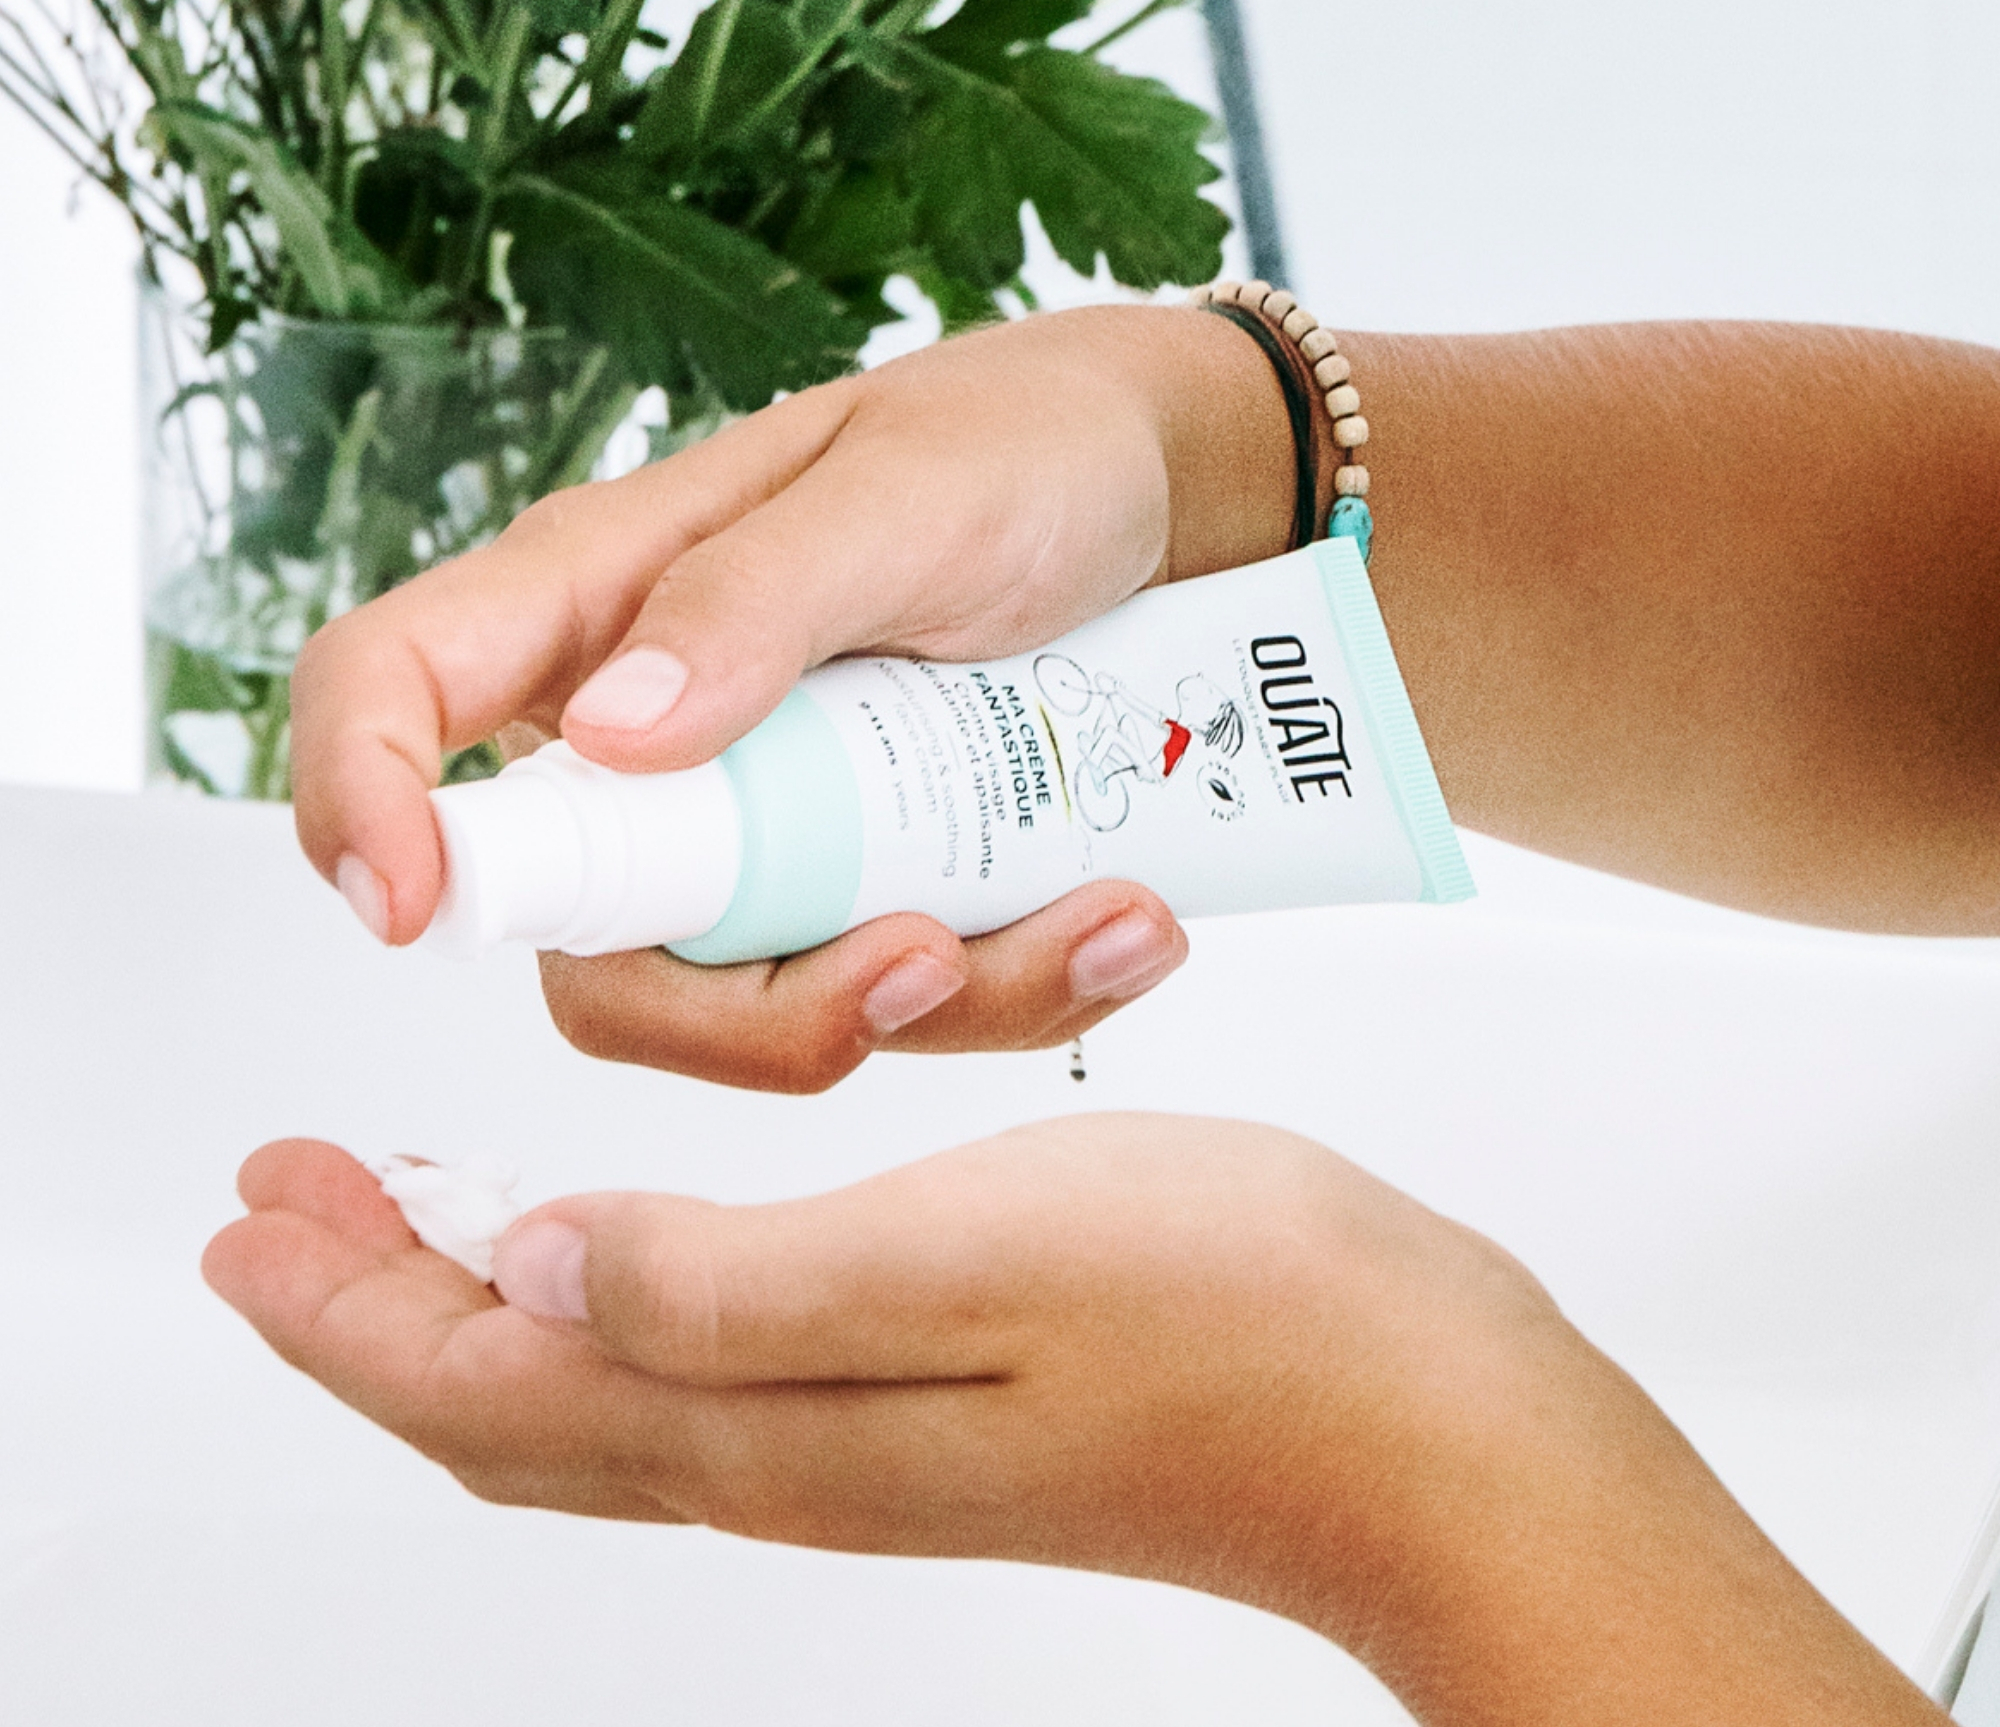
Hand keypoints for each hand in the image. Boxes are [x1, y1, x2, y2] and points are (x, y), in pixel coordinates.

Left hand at [203, 1118, 1935, 1725]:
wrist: (1424, 1424)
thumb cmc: (1234, 1315)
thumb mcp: (966, 1255)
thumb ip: (730, 1279)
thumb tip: (531, 1271)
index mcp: (775, 1418)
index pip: (485, 1384)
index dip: (347, 1303)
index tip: (255, 1208)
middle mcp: (797, 1448)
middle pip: (516, 1407)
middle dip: (380, 1309)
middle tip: (291, 1211)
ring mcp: (870, 1433)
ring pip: (599, 1390)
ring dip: (485, 1301)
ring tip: (424, 1218)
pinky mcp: (935, 1395)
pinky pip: (706, 1360)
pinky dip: (617, 1292)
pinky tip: (630, 1232)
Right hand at [291, 306, 1299, 1088]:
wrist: (1169, 493)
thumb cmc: (1019, 444)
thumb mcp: (903, 499)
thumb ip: (755, 599)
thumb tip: (611, 734)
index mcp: (602, 600)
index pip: (394, 691)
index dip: (356, 802)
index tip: (409, 914)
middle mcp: (655, 737)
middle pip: (593, 949)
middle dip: (752, 1013)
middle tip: (926, 959)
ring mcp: (765, 826)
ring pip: (760, 1001)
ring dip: (936, 1003)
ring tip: (1116, 919)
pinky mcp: (866, 876)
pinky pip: (891, 990)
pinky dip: (1013, 986)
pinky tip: (1129, 917)